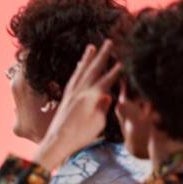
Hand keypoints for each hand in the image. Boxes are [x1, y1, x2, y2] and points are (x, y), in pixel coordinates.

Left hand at [34, 40, 122, 170]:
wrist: (57, 142)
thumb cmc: (80, 136)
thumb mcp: (97, 123)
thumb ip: (102, 107)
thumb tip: (108, 95)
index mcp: (91, 97)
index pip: (107, 79)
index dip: (117, 69)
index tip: (125, 58)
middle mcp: (80, 91)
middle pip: (93, 69)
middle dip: (102, 55)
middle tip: (109, 41)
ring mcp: (71, 93)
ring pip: (81, 71)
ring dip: (87, 58)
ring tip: (91, 46)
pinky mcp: (65, 97)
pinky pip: (73, 78)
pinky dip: (78, 69)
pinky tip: (79, 66)